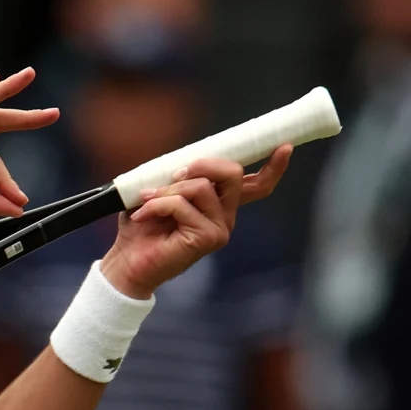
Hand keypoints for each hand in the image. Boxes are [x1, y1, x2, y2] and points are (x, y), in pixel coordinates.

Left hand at [99, 146, 292, 298]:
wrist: (126, 262)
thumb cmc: (141, 229)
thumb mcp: (158, 192)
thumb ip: (178, 176)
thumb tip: (184, 161)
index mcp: (218, 204)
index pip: (255, 185)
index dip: (273, 166)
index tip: (284, 147)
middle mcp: (225, 216)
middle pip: (232, 174)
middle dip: (201, 165)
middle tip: (173, 175)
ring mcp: (219, 229)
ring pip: (202, 187)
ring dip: (168, 189)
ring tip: (147, 202)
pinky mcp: (207, 238)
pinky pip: (182, 205)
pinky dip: (157, 204)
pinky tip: (142, 216)